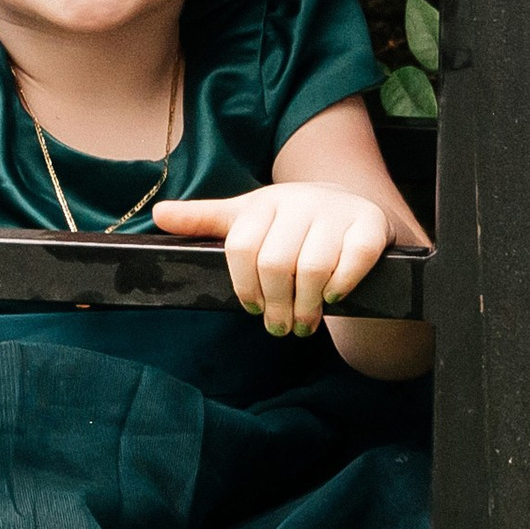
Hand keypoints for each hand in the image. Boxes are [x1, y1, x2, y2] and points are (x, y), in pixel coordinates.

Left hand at [153, 179, 395, 334]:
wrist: (353, 210)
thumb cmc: (290, 223)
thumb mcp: (247, 218)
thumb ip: (205, 220)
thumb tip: (159, 214)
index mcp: (266, 201)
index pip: (242, 247)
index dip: (244, 287)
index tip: (252, 308)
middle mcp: (301, 200)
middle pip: (275, 264)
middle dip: (276, 306)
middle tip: (279, 328)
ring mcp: (337, 211)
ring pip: (313, 268)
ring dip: (306, 307)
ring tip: (304, 324)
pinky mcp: (370, 225)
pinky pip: (354, 260)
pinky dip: (341, 286)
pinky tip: (333, 299)